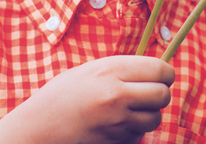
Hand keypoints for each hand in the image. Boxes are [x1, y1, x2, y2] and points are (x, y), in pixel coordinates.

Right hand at [0, 56, 174, 143]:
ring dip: (149, 114)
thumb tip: (156, 72)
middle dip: (161, 93)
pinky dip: (134, 130)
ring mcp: (116, 122)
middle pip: (163, 95)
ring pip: (154, 118)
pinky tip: (117, 124)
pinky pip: (139, 135)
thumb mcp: (92, 70)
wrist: (39, 127)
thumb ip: (123, 69)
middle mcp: (117, 96)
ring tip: (131, 109)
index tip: (162, 76)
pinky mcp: (115, 142)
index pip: (159, 70)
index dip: (166, 73)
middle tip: (150, 93)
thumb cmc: (63, 94)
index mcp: (111, 71)